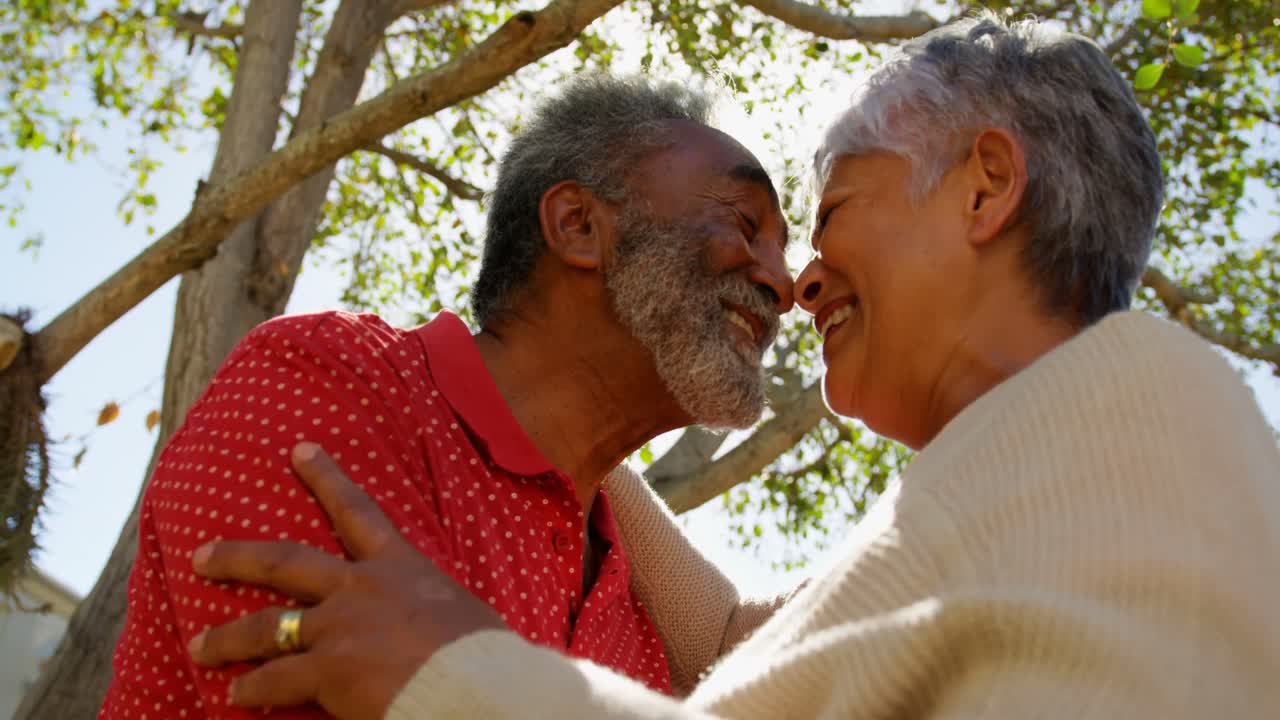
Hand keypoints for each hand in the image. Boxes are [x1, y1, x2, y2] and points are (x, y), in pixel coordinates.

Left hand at [188, 442, 504, 718]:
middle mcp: (360, 588)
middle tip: (201, 555)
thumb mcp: (463, 615)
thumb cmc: (484, 655)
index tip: (299, 450)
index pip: (358, 511)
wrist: (478, 685)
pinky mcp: (327, 670)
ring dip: (228, 638)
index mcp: (400, 567)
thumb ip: (433, 612)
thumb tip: (432, 629)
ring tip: (201, 646)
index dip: (326, 478)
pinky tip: (235, 696)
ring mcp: (338, 627)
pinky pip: (275, 680)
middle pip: (285, 562)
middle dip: (238, 557)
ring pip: (265, 626)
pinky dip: (253, 689)